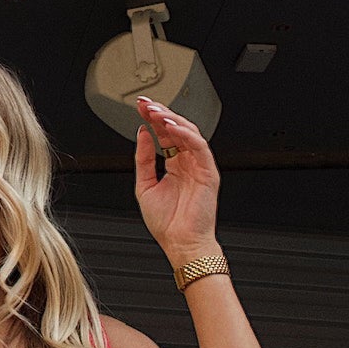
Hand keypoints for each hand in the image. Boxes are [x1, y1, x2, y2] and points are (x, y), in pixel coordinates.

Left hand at [132, 96, 220, 262]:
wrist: (180, 243)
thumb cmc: (167, 222)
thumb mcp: (145, 185)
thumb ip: (143, 158)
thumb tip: (141, 135)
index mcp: (175, 165)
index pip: (164, 135)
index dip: (152, 119)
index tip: (139, 107)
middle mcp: (188, 162)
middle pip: (176, 129)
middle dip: (161, 114)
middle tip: (145, 104)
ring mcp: (199, 166)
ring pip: (189, 133)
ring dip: (172, 120)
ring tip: (155, 112)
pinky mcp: (209, 172)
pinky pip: (200, 147)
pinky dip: (186, 135)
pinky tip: (172, 128)